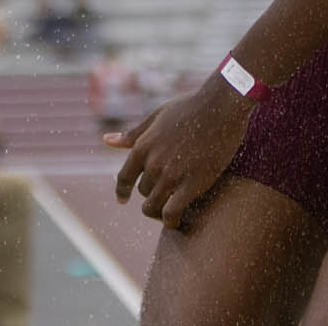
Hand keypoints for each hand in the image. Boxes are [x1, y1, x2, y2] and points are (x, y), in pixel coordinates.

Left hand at [105, 79, 252, 229]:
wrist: (221, 107)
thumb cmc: (190, 108)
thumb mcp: (157, 117)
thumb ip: (133, 134)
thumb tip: (107, 141)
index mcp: (143, 146)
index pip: (124, 178)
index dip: (122, 192)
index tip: (122, 200)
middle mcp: (153, 163)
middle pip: (143, 191)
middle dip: (151, 192)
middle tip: (165, 192)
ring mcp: (171, 175)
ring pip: (153, 206)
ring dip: (159, 210)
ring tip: (169, 209)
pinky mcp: (192, 185)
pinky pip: (172, 213)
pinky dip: (171, 221)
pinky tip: (177, 221)